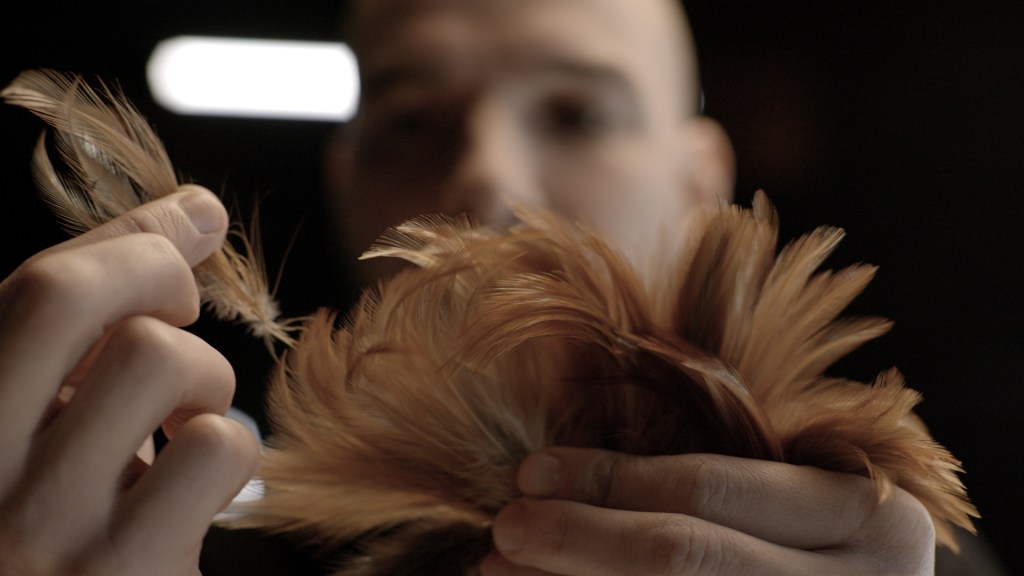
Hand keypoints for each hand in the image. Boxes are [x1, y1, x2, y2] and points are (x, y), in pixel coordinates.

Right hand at [0, 186, 260, 575]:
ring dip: (205, 373)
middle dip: (156, 271)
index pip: (30, 287)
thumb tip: (197, 211)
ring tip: (186, 418)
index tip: (192, 219)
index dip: (126, 236)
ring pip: (156, 358)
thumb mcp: (44, 421)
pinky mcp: (120, 572)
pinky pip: (215, 447)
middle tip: (184, 310)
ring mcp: (39, 526)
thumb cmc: (63, 516)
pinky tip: (200, 483)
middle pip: (66, 294)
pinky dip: (231, 446)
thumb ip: (88, 324)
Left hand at [482, 448, 935, 574]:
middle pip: (682, 558)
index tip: (531, 471)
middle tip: (506, 525)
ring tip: (501, 572)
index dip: (610, 480)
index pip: (710, 489)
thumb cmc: (829, 543)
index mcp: (865, 515)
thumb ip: (728, 476)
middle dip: (578, 538)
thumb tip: (567, 469)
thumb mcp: (807, 495)